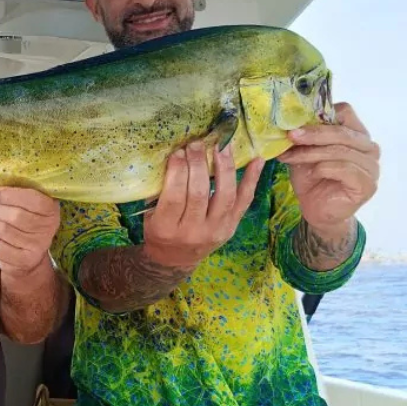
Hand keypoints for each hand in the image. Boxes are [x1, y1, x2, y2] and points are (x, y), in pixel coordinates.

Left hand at [0, 187, 60, 277]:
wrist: (31, 258)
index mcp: (51, 211)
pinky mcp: (23, 261)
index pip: (34, 199)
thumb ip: (19, 195)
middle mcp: (46, 229)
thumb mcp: (30, 207)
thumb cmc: (27, 225)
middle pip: (15, 216)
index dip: (11, 195)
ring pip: (3, 230)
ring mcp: (36, 247)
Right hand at [143, 141, 264, 267]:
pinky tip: (256, 160)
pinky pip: (245, 201)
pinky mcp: (231, 227)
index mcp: (166, 228)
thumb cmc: (160, 231)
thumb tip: (174, 155)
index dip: (177, 171)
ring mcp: (215, 230)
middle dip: (199, 164)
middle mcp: (192, 232)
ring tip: (222, 146)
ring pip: (224, 195)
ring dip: (225, 167)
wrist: (177, 259)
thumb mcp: (151, 215)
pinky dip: (252, 179)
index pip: (173, 197)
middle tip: (197, 144)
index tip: (178, 151)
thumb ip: (161, 191)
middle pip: (199, 194)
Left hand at [277, 102, 379, 231]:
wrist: (316, 210)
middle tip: (290, 136)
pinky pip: (344, 169)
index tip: (295, 121)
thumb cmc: (311, 179)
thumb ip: (303, 138)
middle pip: (341, 132)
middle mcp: (368, 148)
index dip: (320, 115)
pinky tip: (311, 173)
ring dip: (311, 153)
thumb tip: (286, 121)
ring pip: (340, 151)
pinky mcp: (366, 184)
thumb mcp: (303, 153)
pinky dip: (323, 168)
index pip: (345, 112)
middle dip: (312, 134)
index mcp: (356, 134)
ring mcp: (371, 166)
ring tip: (289, 157)